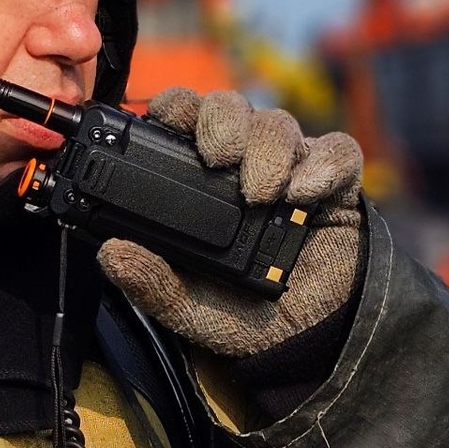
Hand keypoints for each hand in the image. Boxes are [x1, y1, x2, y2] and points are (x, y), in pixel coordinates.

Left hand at [97, 88, 364, 356]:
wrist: (307, 341)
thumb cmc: (241, 314)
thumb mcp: (190, 306)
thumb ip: (152, 284)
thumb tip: (110, 253)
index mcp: (201, 176)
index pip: (185, 116)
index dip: (177, 106)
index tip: (168, 122)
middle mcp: (244, 162)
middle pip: (231, 107)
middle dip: (222, 122)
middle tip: (218, 157)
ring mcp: (292, 168)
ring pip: (278, 123)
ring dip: (267, 149)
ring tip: (260, 194)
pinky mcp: (337, 184)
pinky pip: (338, 152)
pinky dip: (322, 164)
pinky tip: (302, 193)